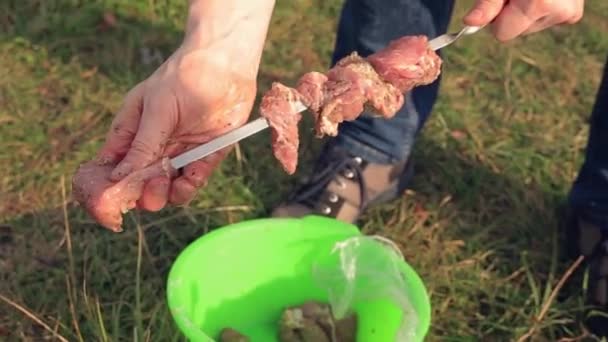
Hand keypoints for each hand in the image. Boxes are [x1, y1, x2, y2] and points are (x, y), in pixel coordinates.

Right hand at [92, 0, 274, 212]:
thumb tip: (118, 178)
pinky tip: (191, 178)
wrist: (226, 64)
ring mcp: (180, 151)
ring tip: (172, 187)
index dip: (111, 187)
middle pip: (141, 183)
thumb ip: (142, 144)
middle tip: (150, 193)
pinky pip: (194, 179)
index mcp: (133, 131)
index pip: (114, 166)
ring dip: (168, 194)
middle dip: (144, 194)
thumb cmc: (183, 77)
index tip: (112, 202)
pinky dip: (191, 184)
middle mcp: (154, 145)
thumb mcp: (156, 109)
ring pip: (168, 187)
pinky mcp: (206, 154)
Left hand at [464, 0, 583, 41]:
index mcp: (540, 3)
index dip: (496, 16)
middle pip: (517, 31)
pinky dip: (541, 7)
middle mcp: (560, 11)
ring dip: (527, 8)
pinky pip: (546, 20)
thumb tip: (469, 23)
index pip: (503, 33)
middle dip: (513, 12)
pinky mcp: (574, 13)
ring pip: (531, 26)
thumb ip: (488, 3)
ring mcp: (570, 13)